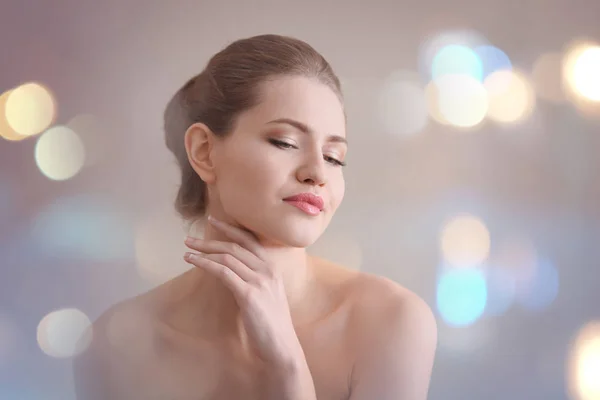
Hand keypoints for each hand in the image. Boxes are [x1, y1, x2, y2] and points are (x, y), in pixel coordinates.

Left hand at [183, 215, 303, 368]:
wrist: (281, 346)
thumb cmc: (271, 324)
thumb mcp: (267, 295)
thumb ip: (253, 280)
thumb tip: (230, 271)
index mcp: (273, 268)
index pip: (249, 240)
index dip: (230, 228)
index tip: (213, 220)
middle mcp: (268, 270)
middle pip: (235, 246)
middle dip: (210, 240)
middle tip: (190, 239)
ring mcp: (260, 281)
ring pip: (227, 257)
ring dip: (204, 252)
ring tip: (186, 251)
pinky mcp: (249, 294)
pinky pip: (223, 272)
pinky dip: (206, 264)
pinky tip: (193, 262)